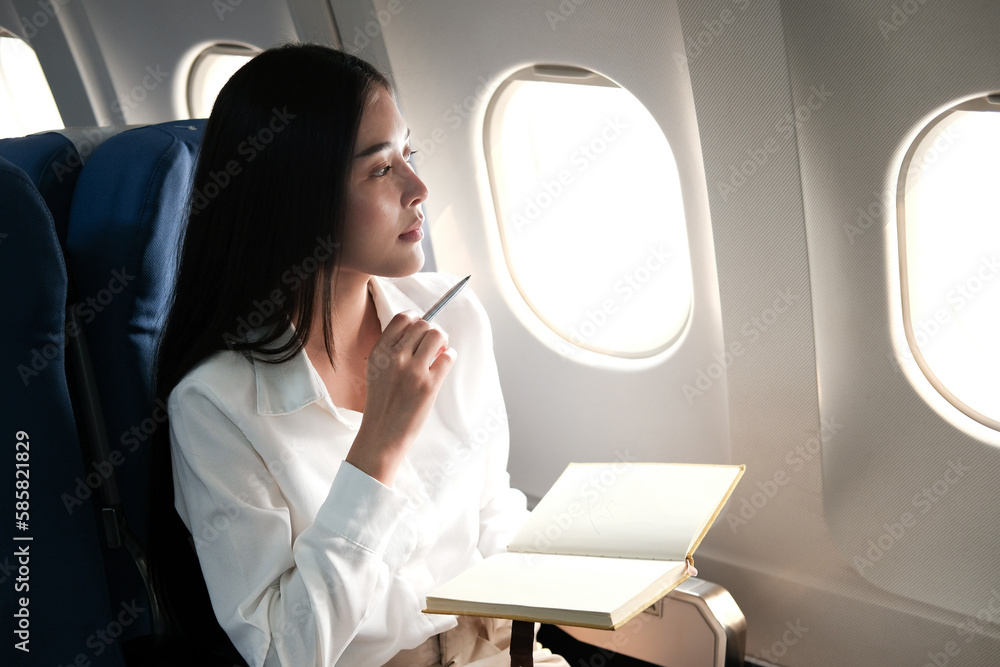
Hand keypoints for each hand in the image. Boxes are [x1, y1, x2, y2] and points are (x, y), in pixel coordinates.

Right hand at [346, 312, 456, 485]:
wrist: (382, 433)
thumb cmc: (382, 402)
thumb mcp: (377, 369)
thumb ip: (391, 349)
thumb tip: (419, 330)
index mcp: (380, 352)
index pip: (402, 318)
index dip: (416, 320)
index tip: (420, 329)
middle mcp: (395, 357)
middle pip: (423, 325)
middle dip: (431, 332)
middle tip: (433, 346)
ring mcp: (413, 371)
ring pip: (437, 335)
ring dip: (443, 342)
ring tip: (439, 354)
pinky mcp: (429, 385)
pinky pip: (448, 357)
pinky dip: (450, 357)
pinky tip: (443, 365)